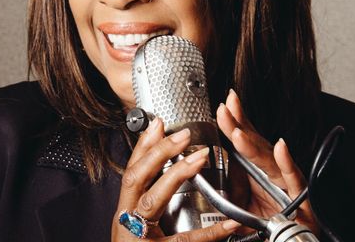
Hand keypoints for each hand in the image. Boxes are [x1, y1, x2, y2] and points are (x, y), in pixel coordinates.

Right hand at [112, 117, 240, 240]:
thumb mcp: (139, 231)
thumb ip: (149, 203)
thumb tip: (165, 170)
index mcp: (124, 217)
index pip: (131, 173)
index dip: (143, 147)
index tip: (157, 123)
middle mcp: (126, 226)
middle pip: (135, 180)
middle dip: (157, 153)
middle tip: (183, 133)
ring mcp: (139, 240)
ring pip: (152, 202)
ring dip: (175, 176)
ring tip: (199, 158)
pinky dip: (211, 234)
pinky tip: (231, 223)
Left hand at [216, 89, 318, 234]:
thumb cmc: (269, 223)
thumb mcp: (237, 206)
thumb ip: (223, 191)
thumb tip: (199, 175)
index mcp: (258, 171)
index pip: (245, 141)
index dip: (235, 122)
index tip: (223, 105)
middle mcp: (272, 172)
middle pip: (255, 144)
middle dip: (239, 125)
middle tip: (225, 108)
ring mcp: (286, 182)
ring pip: (269, 160)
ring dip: (254, 145)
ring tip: (238, 132)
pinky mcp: (299, 196)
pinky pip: (292, 178)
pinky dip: (286, 163)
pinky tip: (280, 148)